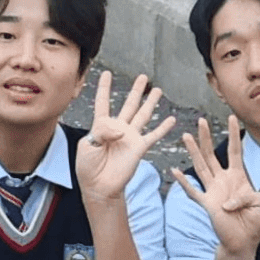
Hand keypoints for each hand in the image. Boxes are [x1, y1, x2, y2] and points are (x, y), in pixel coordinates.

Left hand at [72, 73, 175, 205]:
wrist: (99, 186)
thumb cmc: (89, 168)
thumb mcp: (87, 146)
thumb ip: (102, 132)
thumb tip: (121, 129)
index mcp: (101, 126)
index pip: (103, 102)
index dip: (104, 87)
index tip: (106, 73)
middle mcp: (118, 128)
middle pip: (128, 104)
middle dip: (136, 91)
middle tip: (143, 77)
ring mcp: (130, 137)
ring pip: (142, 115)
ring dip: (150, 103)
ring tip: (157, 90)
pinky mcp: (139, 148)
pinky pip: (153, 135)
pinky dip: (163, 128)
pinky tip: (171, 119)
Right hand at [177, 119, 259, 255]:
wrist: (244, 242)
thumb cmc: (254, 222)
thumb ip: (248, 195)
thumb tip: (228, 200)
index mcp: (238, 177)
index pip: (235, 151)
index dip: (234, 135)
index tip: (232, 118)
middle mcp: (222, 180)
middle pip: (212, 154)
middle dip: (207, 137)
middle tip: (201, 121)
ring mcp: (212, 190)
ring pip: (200, 166)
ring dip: (193, 151)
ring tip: (187, 135)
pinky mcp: (206, 203)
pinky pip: (193, 191)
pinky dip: (184, 182)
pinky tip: (175, 171)